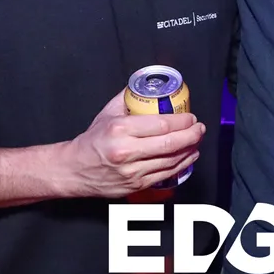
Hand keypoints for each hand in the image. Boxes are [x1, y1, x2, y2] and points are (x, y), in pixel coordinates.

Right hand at [65, 90, 204, 198]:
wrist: (74, 170)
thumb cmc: (92, 140)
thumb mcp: (107, 113)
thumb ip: (128, 98)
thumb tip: (148, 87)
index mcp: (120, 129)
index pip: (161, 124)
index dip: (182, 121)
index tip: (191, 117)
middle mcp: (127, 152)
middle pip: (170, 143)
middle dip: (191, 135)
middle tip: (199, 128)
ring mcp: (132, 172)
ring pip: (171, 161)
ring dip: (190, 150)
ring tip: (196, 140)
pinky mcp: (136, 186)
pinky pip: (165, 175)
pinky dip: (181, 165)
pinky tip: (188, 156)